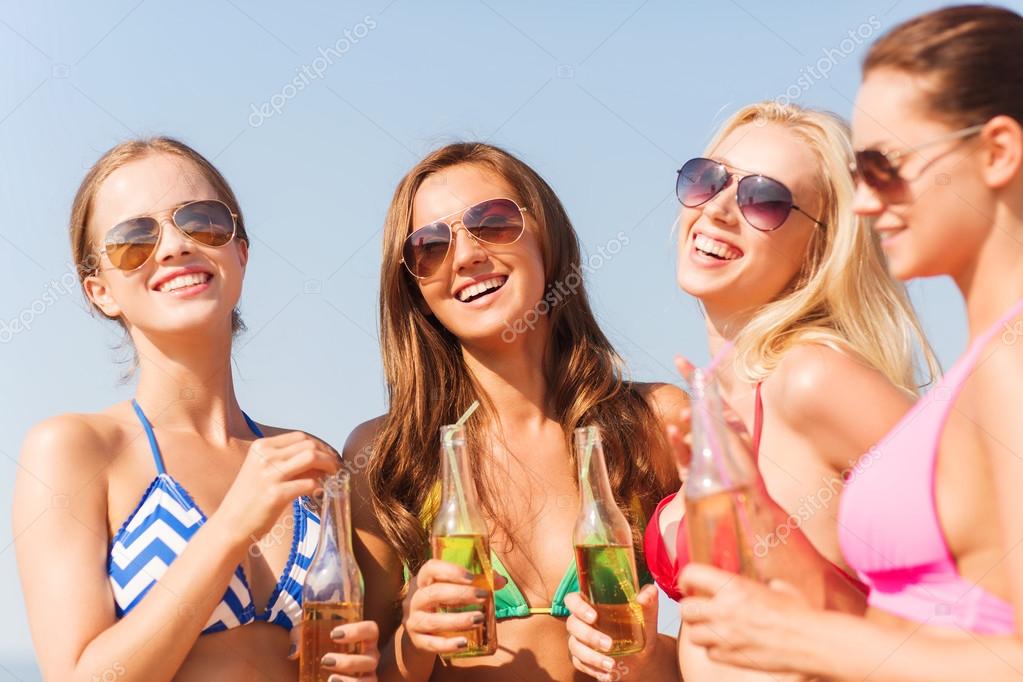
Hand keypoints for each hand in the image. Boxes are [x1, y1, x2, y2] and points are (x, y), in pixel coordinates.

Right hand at [217, 431, 339, 543]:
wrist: (230, 525)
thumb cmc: (249, 499)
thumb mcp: (261, 471)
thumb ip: (285, 461)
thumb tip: (319, 458)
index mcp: (261, 446)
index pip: (300, 437)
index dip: (319, 445)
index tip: (327, 456)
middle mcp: (265, 456)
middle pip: (309, 445)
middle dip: (327, 455)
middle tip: (335, 467)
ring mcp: (270, 475)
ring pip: (312, 458)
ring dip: (328, 466)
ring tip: (332, 477)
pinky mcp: (276, 494)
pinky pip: (309, 483)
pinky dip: (319, 486)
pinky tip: (318, 492)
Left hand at [289, 620, 380, 680]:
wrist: (315, 672)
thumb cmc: (319, 649)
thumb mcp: (308, 639)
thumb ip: (300, 638)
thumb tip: (294, 651)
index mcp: (364, 640)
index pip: (371, 630)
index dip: (357, 630)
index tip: (334, 635)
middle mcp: (370, 658)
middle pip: (371, 659)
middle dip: (348, 662)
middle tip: (325, 660)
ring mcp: (368, 677)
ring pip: (369, 680)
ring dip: (350, 681)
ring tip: (330, 680)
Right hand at [403, 559, 504, 656]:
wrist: (421, 634)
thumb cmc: (442, 605)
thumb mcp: (453, 591)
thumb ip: (477, 583)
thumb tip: (502, 580)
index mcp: (423, 581)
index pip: (430, 569)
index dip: (450, 571)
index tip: (471, 577)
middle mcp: (415, 600)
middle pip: (433, 594)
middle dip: (460, 594)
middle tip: (483, 597)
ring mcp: (414, 621)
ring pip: (433, 621)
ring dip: (458, 620)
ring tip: (479, 619)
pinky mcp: (418, 641)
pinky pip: (432, 643)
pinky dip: (448, 644)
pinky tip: (464, 643)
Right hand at [565, 584, 660, 680]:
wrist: (643, 653)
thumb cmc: (641, 626)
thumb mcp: (647, 611)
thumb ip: (649, 597)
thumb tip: (644, 596)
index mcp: (591, 603)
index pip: (573, 600)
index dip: (578, 607)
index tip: (593, 616)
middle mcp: (582, 621)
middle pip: (573, 624)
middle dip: (589, 636)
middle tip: (609, 645)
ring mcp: (580, 640)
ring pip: (575, 647)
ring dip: (592, 657)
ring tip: (612, 664)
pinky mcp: (582, 658)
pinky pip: (580, 664)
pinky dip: (594, 670)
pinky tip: (609, 674)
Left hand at [679, 563, 817, 673]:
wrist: (810, 642)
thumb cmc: (800, 614)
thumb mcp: (780, 589)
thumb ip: (766, 586)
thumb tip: (769, 586)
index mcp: (734, 586)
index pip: (692, 574)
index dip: (686, 579)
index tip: (688, 584)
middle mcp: (725, 609)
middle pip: (686, 609)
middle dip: (691, 609)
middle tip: (700, 610)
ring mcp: (726, 635)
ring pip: (693, 634)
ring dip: (701, 631)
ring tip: (714, 629)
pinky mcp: (731, 657)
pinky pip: (710, 653)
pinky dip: (715, 650)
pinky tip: (728, 645)